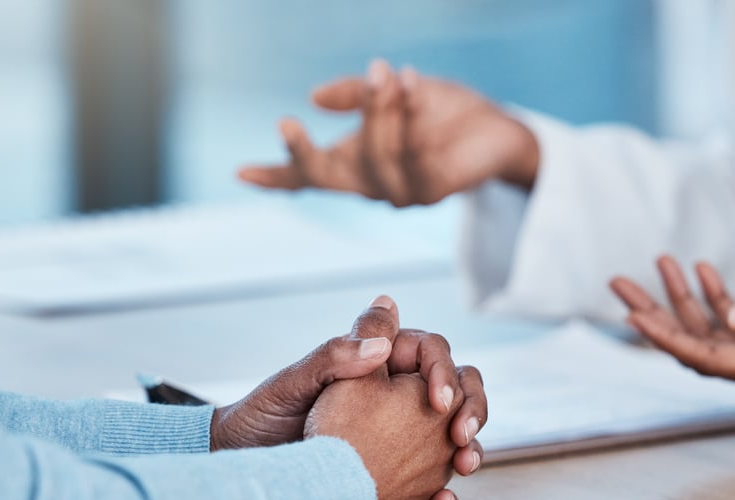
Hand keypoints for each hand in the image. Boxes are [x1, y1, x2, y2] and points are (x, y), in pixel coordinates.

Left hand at [210, 295, 486, 499]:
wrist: (246, 465)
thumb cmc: (262, 416)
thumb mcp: (293, 384)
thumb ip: (334, 358)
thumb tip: (381, 346)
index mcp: (375, 363)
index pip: (428, 351)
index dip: (443, 370)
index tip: (438, 399)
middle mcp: (394, 396)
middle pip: (455, 390)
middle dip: (471, 407)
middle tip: (463, 433)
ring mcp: (399, 436)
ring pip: (452, 435)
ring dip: (469, 449)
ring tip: (465, 466)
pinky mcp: (396, 474)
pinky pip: (431, 480)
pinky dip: (443, 493)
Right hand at [238, 58, 539, 205]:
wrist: (496, 129)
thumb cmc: (439, 111)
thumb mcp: (390, 93)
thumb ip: (356, 96)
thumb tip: (314, 97)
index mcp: (353, 163)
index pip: (308, 176)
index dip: (275, 175)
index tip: (238, 171)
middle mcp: (370, 184)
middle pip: (325, 178)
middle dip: (303, 153)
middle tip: (284, 122)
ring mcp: (399, 193)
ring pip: (374, 154)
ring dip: (380, 108)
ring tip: (389, 71)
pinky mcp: (432, 191)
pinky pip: (412, 152)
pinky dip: (410, 112)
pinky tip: (411, 83)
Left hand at [610, 256, 734, 397]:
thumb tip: (733, 315)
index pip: (707, 359)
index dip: (665, 338)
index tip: (633, 316)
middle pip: (696, 347)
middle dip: (656, 315)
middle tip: (618, 284)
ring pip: (712, 334)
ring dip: (683, 300)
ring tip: (658, 263)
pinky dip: (718, 298)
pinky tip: (703, 271)